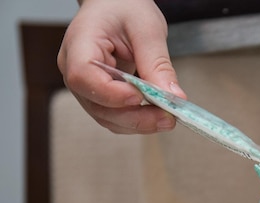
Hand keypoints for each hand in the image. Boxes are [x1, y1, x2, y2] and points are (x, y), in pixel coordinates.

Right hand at [57, 0, 186, 133]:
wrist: (116, 6)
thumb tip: (174, 97)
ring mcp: (85, 86)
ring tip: (168, 119)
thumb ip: (157, 63)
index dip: (111, 93)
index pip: (83, 76)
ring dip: (139, 124)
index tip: (140, 97)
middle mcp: (74, 69)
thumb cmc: (124, 7)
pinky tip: (157, 117)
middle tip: (168, 118)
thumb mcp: (147, 28)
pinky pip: (115, 116)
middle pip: (97, 105)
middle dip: (134, 117)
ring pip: (107, 117)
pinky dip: (137, 121)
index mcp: (79, 43)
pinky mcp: (99, 96)